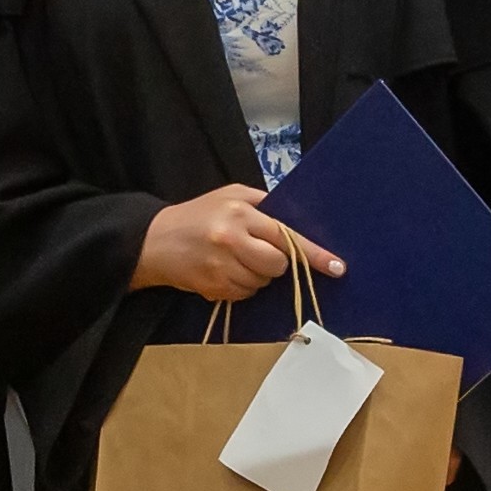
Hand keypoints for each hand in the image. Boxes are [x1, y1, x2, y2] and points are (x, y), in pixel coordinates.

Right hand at [129, 188, 344, 304]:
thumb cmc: (197, 215)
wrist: (153, 241)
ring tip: (232, 259)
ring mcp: (222, 268)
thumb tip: (297, 225)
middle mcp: (232, 240)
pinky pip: (245, 294)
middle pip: (278, 264)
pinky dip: (240, 286)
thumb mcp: (229, 196)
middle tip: (254, 251)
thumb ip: (263, 206)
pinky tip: (222, 271)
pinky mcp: (214, 288)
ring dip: (256, 274)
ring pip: (262, 282)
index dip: (314, 254)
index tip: (338, 267)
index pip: (286, 236)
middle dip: (274, 262)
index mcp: (240, 213)